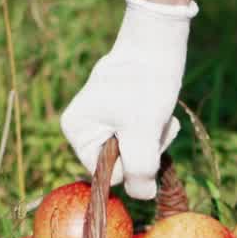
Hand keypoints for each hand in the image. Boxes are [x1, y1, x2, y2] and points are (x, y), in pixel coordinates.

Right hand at [60, 0, 197, 200]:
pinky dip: (156, 129)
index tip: (143, 135)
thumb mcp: (143, 132)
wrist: (158, 42)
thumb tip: (143, 196)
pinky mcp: (122, 117)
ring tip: (157, 112)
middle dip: (146, 150)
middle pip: (123, 165)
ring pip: (137, 153)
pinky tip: (159, 110)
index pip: (109, 174)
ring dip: (154, 138)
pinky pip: (142, 138)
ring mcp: (104, 123)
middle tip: (154, 121)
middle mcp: (84, 129)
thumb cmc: (145, 83)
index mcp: (77, 132)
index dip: (133, 163)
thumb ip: (140, 171)